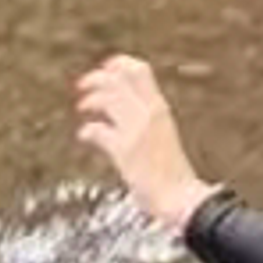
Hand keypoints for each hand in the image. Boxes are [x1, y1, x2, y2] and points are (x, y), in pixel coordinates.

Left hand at [75, 52, 209, 237]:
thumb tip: (127, 114)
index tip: (106, 67)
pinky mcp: (125, 151)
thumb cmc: (173, 173)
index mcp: (160, 108)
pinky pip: (99, 131)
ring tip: (82, 106)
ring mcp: (136, 131)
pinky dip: (88, 130)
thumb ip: (148, 122)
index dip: (120, 64)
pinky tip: (84, 134)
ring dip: (91, 100)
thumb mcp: (164, 136)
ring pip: (108, 99)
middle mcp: (149, 114)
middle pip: (118, 80)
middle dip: (97, 78)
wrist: (180, 198)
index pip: (140, 71)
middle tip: (83, 85)